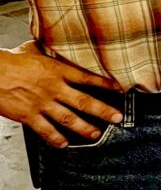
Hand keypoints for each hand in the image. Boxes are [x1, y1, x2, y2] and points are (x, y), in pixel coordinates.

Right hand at [0, 43, 123, 147]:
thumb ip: (50, 52)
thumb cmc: (11, 60)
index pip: (87, 77)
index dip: (106, 84)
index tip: (119, 89)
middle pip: (84, 102)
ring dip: (85, 128)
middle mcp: (54, 88)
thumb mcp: (35, 50)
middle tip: (117, 118)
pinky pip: (45, 130)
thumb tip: (58, 45)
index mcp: (57, 70)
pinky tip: (64, 144)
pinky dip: (56, 139)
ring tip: (96, 134)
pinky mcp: (28, 116)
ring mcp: (42, 104)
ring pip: (69, 119)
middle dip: (103, 111)